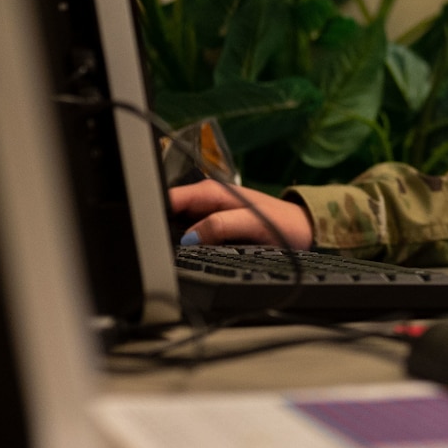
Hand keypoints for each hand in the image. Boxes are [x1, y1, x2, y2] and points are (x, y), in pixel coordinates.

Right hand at [169, 180, 313, 249]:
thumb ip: (222, 225)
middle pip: (168, 212)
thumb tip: (190, 237)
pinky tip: (183, 256)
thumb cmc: (283, 223)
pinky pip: (189, 235)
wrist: (301, 230)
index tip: (146, 232)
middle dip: (159, 228)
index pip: (170, 197)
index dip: (155, 213)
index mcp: (212, 192)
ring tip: (166, 255)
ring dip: (169, 238)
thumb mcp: (254, 223)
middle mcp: (206, 200)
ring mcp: (208, 214)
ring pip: (176, 226)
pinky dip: (183, 245)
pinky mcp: (212, 227)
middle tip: (155, 250)